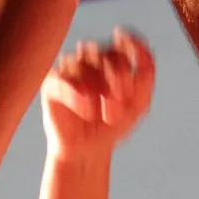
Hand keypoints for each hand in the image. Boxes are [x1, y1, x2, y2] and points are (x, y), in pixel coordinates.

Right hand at [42, 29, 155, 160]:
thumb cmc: (112, 126)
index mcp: (112, 60)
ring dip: (98, 86)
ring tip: (103, 112)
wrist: (88, 151)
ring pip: (83, 62)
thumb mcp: (139, 103)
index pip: (123, 46)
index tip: (132, 88)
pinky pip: (63, 79)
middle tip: (120, 104)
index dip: (129, 69)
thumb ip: (146, 73)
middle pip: (106, 53)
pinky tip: (87, 111)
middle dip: (117, 78)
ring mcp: (70, 70)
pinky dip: (77, 95)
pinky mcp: (52, 84)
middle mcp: (90, 60)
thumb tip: (141, 47)